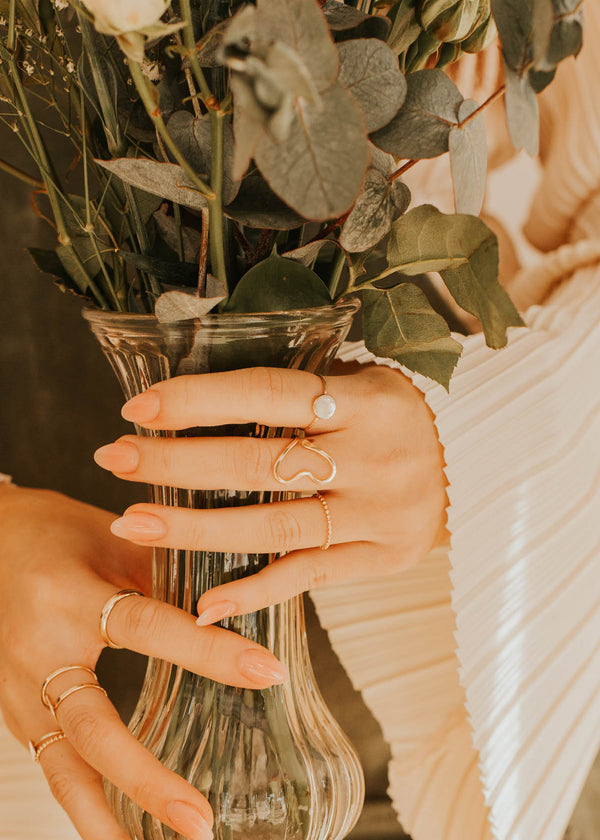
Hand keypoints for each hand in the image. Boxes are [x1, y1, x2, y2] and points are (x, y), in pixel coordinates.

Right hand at [0, 486, 286, 839]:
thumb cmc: (58, 533)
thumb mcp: (115, 539)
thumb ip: (166, 574)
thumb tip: (234, 607)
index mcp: (68, 594)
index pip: (148, 626)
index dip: (210, 651)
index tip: (267, 672)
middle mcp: (38, 650)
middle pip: (94, 726)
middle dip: (147, 778)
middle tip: (200, 819)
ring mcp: (19, 688)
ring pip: (63, 765)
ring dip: (110, 817)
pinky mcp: (16, 709)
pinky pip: (53, 764)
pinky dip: (86, 804)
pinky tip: (120, 833)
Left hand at [94, 363, 447, 623]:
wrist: (483, 468)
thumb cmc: (400, 418)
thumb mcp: (365, 385)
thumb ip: (300, 393)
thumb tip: (202, 397)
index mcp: (368, 399)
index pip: (270, 394)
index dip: (201, 400)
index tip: (140, 408)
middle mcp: (375, 456)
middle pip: (259, 464)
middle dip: (178, 463)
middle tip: (114, 458)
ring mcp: (379, 513)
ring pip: (274, 526)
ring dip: (196, 529)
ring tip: (132, 523)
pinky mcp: (382, 557)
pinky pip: (310, 577)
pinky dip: (256, 590)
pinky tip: (204, 601)